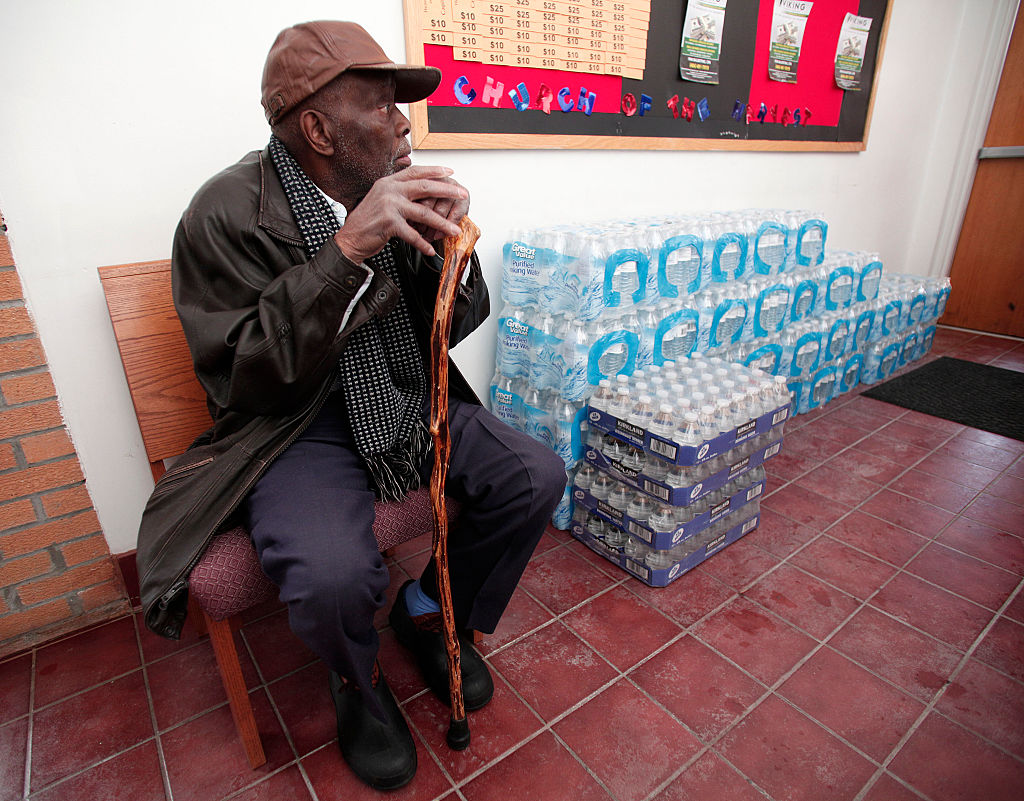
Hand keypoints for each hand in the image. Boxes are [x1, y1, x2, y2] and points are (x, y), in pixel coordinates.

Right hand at [333, 166, 468, 262]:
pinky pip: (413, 234)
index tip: (450, 173)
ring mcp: (389, 206)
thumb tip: (422, 195)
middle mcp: (389, 190)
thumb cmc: (367, 221)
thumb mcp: (381, 199)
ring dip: (442, 223)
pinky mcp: (389, 223)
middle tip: (462, 195)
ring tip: (454, 230)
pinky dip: (423, 244)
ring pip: (423, 213)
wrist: (350, 238)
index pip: (416, 172)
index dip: (434, 171)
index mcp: (388, 183)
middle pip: (424, 187)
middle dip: (447, 191)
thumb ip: (399, 194)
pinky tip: (430, 249)